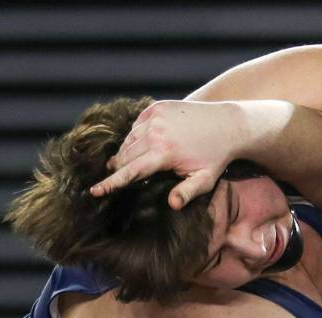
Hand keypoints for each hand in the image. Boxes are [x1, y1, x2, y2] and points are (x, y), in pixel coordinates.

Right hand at [89, 100, 241, 208]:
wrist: (227, 124)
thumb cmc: (215, 157)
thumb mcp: (204, 179)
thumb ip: (187, 192)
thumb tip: (172, 206)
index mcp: (164, 152)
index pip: (130, 171)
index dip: (111, 183)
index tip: (94, 191)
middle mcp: (155, 132)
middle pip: (125, 155)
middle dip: (119, 168)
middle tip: (116, 178)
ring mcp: (154, 117)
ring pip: (129, 140)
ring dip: (127, 153)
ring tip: (133, 163)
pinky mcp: (156, 107)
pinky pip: (136, 126)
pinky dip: (136, 136)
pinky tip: (145, 144)